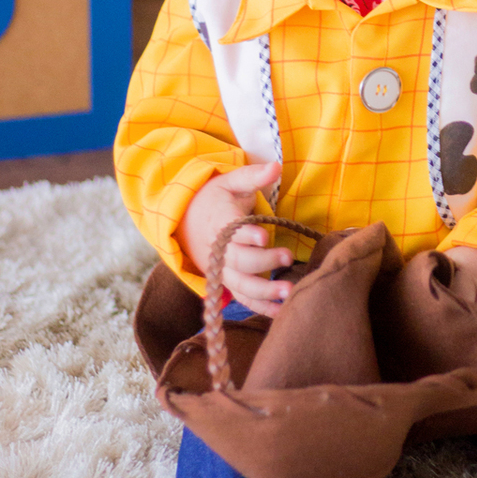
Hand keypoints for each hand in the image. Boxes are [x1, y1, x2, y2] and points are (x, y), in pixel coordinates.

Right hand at [177, 161, 293, 317]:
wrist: (187, 220)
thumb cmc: (216, 198)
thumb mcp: (231, 181)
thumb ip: (253, 175)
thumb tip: (276, 165)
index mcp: (220, 222)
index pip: (231, 231)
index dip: (247, 235)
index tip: (263, 236)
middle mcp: (220, 250)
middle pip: (239, 261)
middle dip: (263, 262)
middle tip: (288, 257)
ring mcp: (223, 269)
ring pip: (241, 285)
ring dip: (264, 291)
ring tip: (288, 291)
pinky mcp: (229, 282)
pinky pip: (244, 298)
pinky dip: (261, 307)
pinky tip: (282, 311)